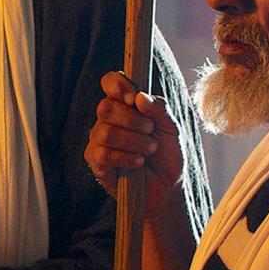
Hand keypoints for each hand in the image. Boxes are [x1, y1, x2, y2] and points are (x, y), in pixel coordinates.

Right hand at [84, 70, 186, 218]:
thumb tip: (140, 97)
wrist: (168, 187)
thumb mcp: (173, 129)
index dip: (117, 85)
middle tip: (151, 131)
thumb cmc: (168, 155)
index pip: (110, 82)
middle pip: (106, 107)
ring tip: (149, 150)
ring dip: (133, 141)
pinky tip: (138, 162)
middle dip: (132, 120)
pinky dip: (126, 157)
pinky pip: (103, 153)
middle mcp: (108, 119)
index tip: (133, 98)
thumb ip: (160, 110)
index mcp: (125, 104)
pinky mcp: (95, 160)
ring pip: (105, 131)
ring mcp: (98, 139)